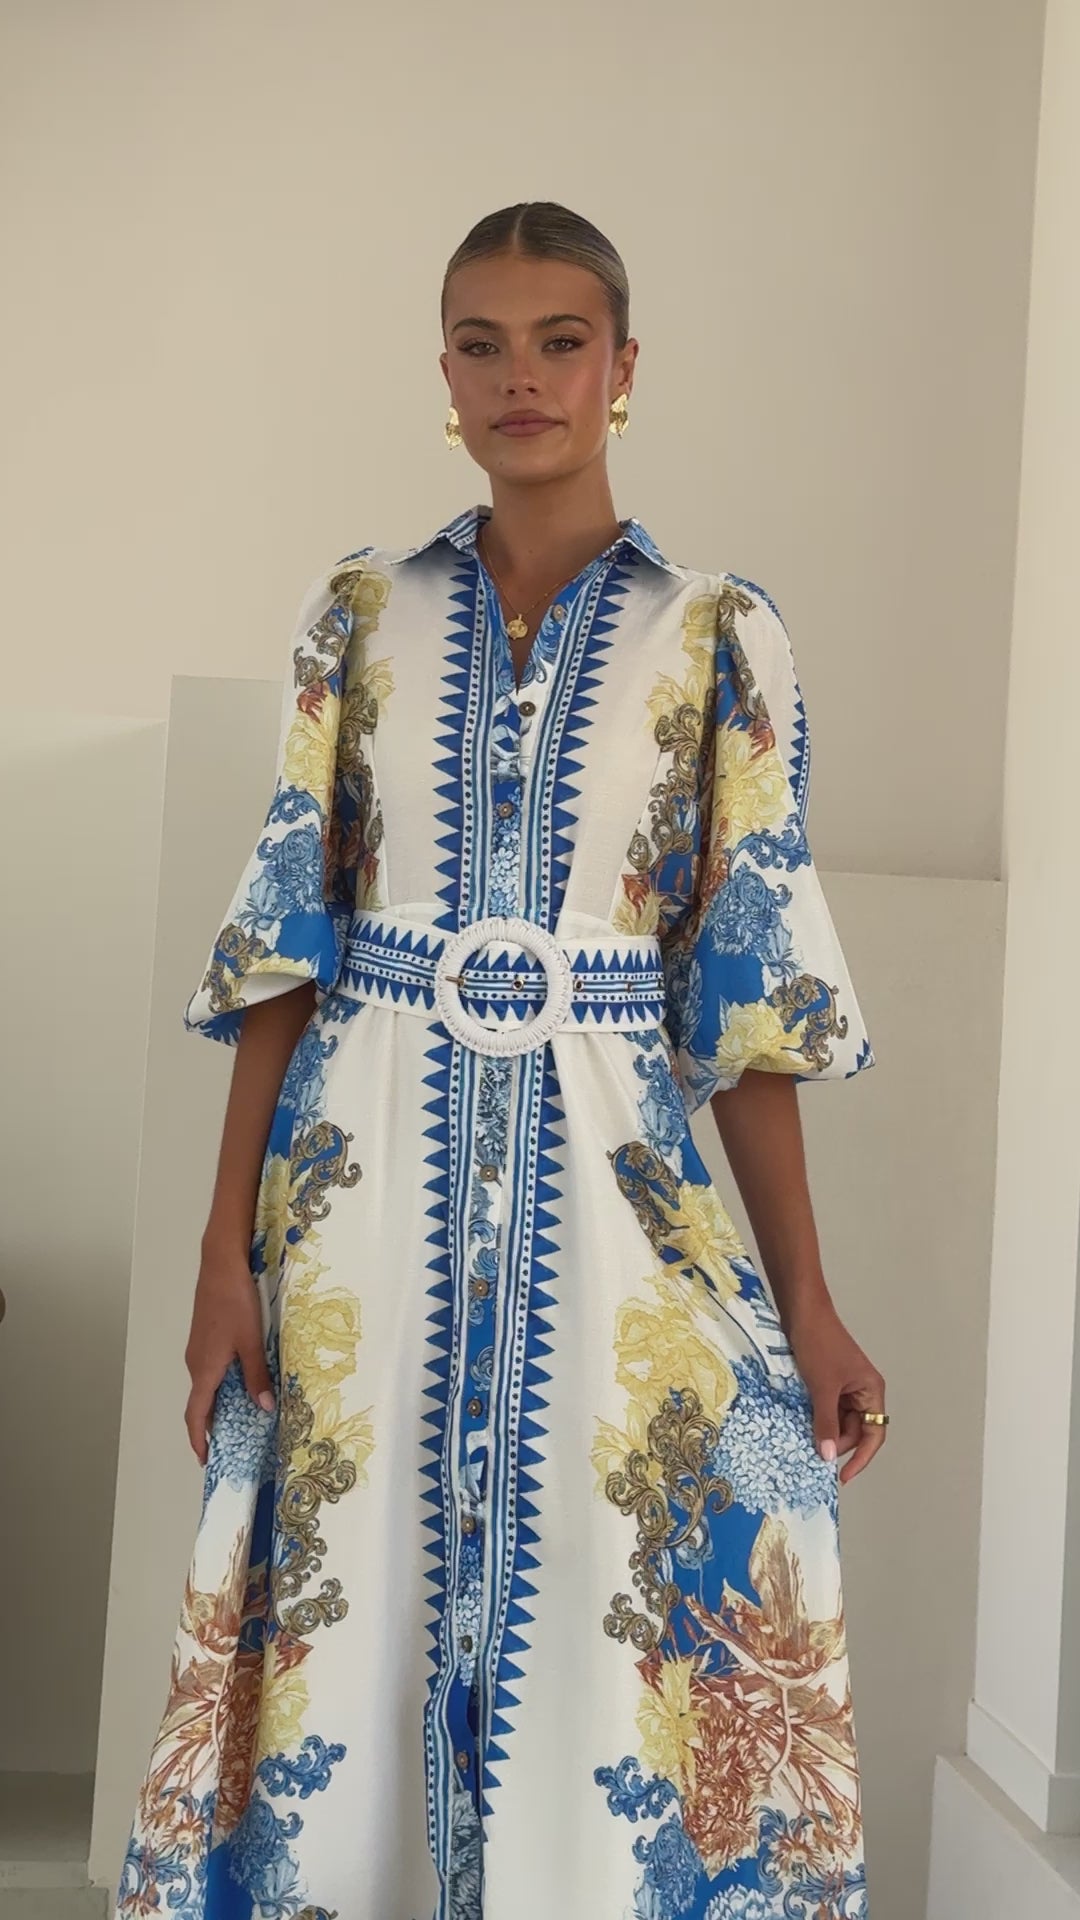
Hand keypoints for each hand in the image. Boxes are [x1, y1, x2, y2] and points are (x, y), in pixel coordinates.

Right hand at [183, 1244, 273, 1465]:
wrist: (220, 1265)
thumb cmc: (235, 1302)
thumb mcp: (251, 1341)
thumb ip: (257, 1376)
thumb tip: (265, 1408)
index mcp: (204, 1369)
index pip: (196, 1414)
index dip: (199, 1439)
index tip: (206, 1460)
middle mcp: (195, 1362)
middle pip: (200, 1403)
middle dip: (212, 1427)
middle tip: (230, 1445)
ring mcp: (198, 1349)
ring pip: (206, 1385)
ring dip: (218, 1404)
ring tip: (240, 1418)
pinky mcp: (205, 1336)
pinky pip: (209, 1370)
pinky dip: (221, 1385)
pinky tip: (241, 1383)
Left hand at [787, 1300, 887, 1485]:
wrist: (802, 1311)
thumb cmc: (818, 1344)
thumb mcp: (822, 1388)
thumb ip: (826, 1423)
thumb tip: (828, 1456)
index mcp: (871, 1391)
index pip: (874, 1434)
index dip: (861, 1458)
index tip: (842, 1476)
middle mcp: (862, 1391)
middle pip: (855, 1430)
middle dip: (837, 1443)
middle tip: (814, 1453)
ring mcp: (844, 1386)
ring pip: (839, 1420)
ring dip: (825, 1431)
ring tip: (805, 1439)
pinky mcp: (828, 1381)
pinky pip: (826, 1408)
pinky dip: (816, 1418)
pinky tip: (801, 1424)